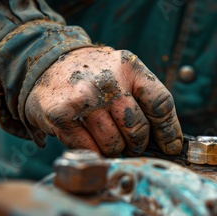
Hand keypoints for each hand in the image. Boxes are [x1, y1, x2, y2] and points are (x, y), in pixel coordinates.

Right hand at [25, 46, 182, 156]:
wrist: (46, 62)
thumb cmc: (93, 75)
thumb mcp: (123, 72)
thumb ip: (144, 99)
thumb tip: (168, 142)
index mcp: (130, 68)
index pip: (160, 105)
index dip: (169, 132)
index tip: (170, 147)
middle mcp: (108, 81)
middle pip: (137, 129)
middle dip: (137, 144)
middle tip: (130, 143)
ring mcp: (83, 99)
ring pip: (114, 144)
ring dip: (113, 148)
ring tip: (105, 136)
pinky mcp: (62, 116)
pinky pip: (89, 150)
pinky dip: (93, 151)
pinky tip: (88, 139)